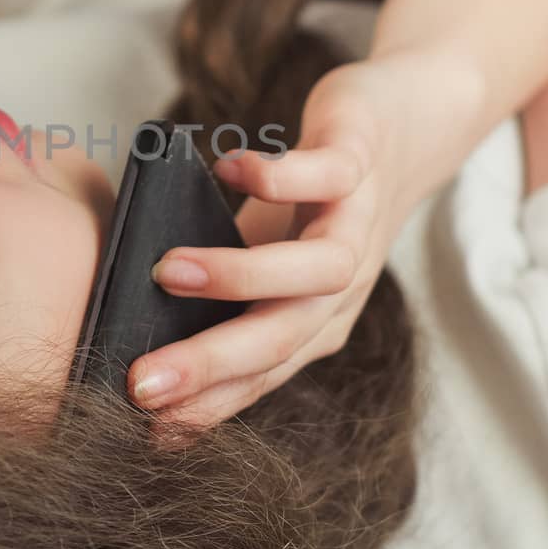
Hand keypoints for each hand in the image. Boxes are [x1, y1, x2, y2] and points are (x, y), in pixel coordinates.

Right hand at [128, 50, 482, 429]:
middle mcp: (341, 287)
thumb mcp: (271, 259)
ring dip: (240, 277)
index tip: (140, 423)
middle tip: (140, 382)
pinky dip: (277, 177)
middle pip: (282, 341)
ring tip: (168, 270)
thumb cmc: (317, 200)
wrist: (407, 126)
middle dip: (209, 366)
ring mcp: (355, 224)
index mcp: (314, 321)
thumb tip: (151, 331)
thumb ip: (227, 299)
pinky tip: (225, 169)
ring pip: (316, 272)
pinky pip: (327, 175)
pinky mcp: (360, 162)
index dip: (205, 405)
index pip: (260, 375)